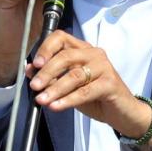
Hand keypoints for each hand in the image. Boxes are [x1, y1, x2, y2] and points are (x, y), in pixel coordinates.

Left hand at [28, 30, 151, 150]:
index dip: (46, 48)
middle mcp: (94, 54)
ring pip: (74, 75)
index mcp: (82, 49)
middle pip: (65, 56)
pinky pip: (85, 91)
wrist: (122, 113)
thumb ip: (51, 77)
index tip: (35, 64)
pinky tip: (56, 106)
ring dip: (55, 89)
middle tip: (34, 86)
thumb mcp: (69, 87)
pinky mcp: (110, 83)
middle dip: (46, 72)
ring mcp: (104, 67)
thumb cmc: (95, 97)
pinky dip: (68, 100)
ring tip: (41, 100)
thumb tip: (29, 70)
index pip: (61, 38)